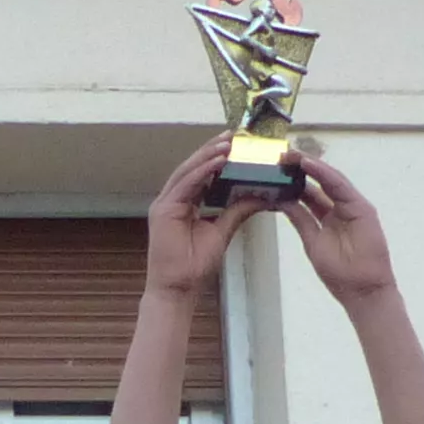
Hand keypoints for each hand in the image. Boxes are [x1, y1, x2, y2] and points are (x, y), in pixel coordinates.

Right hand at [143, 136, 271, 300]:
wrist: (179, 288)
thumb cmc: (195, 266)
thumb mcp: (222, 231)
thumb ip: (237, 211)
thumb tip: (261, 195)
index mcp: (184, 203)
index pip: (201, 175)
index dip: (216, 158)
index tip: (235, 145)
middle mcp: (172, 200)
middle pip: (193, 168)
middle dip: (212, 150)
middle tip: (232, 135)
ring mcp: (165, 204)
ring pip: (188, 171)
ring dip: (207, 155)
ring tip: (227, 143)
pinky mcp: (162, 210)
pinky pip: (185, 184)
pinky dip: (202, 171)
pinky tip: (218, 161)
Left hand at [279, 150, 403, 304]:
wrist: (362, 291)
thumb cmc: (340, 274)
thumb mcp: (312, 242)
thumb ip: (300, 220)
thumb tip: (282, 202)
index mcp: (327, 217)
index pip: (308, 193)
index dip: (292, 181)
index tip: (274, 169)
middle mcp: (339, 208)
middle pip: (318, 182)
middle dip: (300, 168)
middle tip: (280, 155)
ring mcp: (352, 206)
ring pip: (329, 179)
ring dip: (310, 165)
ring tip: (291, 154)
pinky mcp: (362, 207)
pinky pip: (340, 186)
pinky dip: (325, 174)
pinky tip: (308, 164)